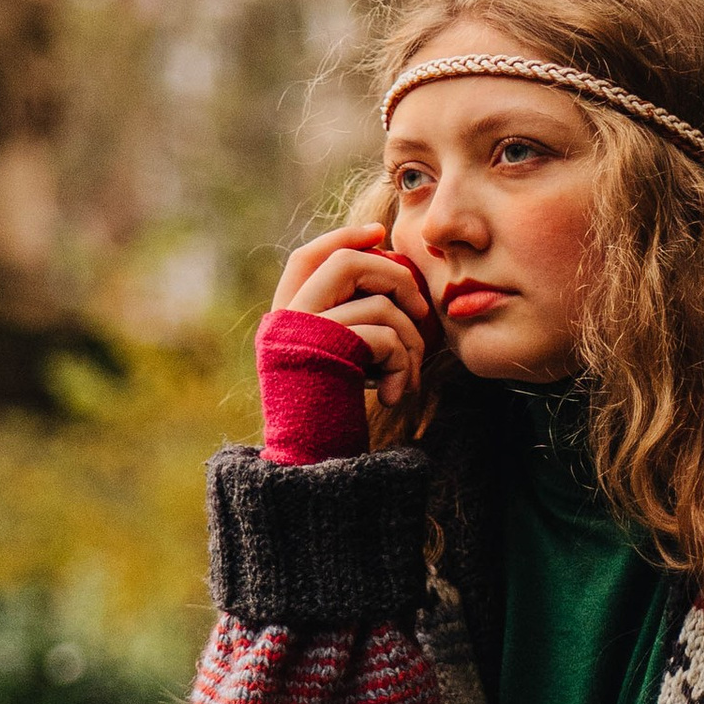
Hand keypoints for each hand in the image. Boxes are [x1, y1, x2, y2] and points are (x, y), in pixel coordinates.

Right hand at [271, 221, 429, 411]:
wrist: (309, 470)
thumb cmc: (330, 419)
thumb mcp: (336, 365)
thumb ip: (347, 325)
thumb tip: (389, 282)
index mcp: (284, 318)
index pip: (309, 256)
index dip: (344, 236)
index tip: (380, 232)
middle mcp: (285, 320)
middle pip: (347, 262)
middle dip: (395, 277)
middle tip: (419, 310)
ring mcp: (302, 336)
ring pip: (376, 302)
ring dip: (410, 337)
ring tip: (409, 373)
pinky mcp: (326, 356)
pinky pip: (382, 335)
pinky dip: (402, 364)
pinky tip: (396, 394)